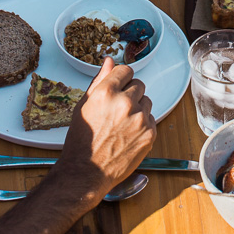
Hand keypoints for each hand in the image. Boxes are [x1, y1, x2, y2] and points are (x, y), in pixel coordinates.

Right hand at [60, 58, 155, 200]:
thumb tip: (109, 61)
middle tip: (118, 110)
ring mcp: (139, 119)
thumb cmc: (82, 140)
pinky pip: (152, 119)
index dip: (121, 78)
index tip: (119, 85)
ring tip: (122, 123)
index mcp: (106, 92)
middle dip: (130, 93)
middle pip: (139, 84)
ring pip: (147, 101)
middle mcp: (125, 103)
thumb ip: (100, 80)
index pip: (126, 70)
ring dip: (138, 108)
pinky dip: (143, 124)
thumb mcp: (84, 105)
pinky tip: (128, 134)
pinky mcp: (149, 133)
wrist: (87, 172)